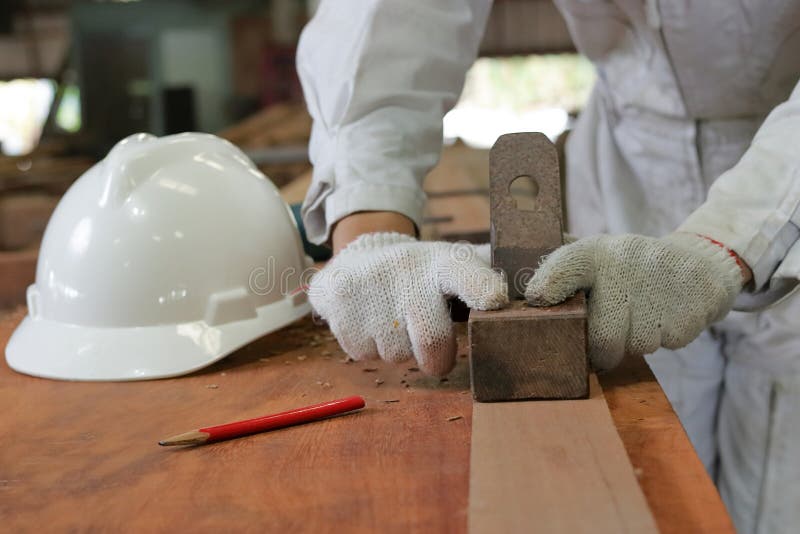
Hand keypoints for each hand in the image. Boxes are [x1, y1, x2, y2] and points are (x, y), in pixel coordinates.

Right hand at [309, 232, 506, 375]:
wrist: (355, 257)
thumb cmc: (420, 272)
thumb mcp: (451, 264)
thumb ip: (487, 277)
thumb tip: (533, 290)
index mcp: (443, 263)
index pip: (466, 274)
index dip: (482, 288)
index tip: (496, 300)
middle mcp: (406, 273)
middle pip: (432, 344)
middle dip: (437, 359)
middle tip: (433, 346)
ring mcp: (369, 289)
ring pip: (396, 355)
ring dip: (399, 348)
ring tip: (393, 318)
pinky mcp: (338, 306)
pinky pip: (365, 353)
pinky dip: (371, 346)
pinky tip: (370, 320)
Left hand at [525, 233, 745, 369]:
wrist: (699, 264)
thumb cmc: (628, 268)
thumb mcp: (595, 255)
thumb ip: (558, 270)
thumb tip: (511, 284)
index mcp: (596, 252)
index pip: (566, 265)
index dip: (548, 285)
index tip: (536, 300)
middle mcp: (625, 265)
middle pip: (600, 335)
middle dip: (598, 349)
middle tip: (599, 344)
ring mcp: (658, 288)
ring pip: (631, 345)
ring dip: (630, 343)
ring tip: (635, 320)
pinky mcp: (685, 310)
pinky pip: (662, 344)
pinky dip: (659, 339)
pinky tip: (660, 319)